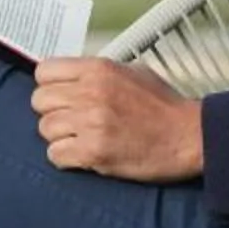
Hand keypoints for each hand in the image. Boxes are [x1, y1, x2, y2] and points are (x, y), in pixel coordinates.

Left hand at [31, 58, 202, 182]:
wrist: (189, 137)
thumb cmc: (165, 107)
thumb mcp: (133, 72)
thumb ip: (99, 72)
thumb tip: (71, 75)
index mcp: (99, 69)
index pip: (44, 71)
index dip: (50, 86)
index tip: (60, 96)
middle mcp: (91, 92)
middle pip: (40, 101)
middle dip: (53, 112)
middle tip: (71, 121)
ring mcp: (91, 123)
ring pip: (45, 128)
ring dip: (60, 137)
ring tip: (81, 139)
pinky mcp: (94, 152)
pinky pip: (55, 155)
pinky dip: (66, 158)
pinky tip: (83, 155)